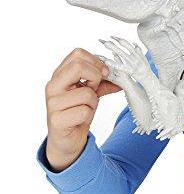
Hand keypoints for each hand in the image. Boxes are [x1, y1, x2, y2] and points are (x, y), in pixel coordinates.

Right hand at [45, 47, 121, 170]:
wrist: (66, 140)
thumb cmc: (77, 112)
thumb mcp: (92, 92)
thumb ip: (104, 82)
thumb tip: (120, 76)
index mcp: (60, 75)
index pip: (77, 54)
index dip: (96, 62)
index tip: (104, 73)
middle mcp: (53, 86)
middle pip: (78, 66)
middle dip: (96, 77)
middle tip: (96, 88)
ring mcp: (53, 103)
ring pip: (86, 92)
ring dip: (93, 102)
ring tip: (86, 107)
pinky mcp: (57, 120)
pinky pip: (84, 111)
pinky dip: (89, 115)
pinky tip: (81, 118)